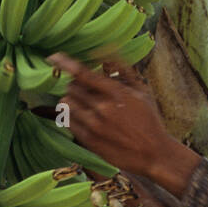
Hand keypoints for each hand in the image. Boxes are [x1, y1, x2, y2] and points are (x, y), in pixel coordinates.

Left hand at [48, 55, 201, 195]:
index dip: (65, 63)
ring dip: (71, 100)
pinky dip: (71, 116)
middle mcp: (103, 108)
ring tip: (83, 104)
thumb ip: (123, 69)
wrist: (154, 154)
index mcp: (116, 93)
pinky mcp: (89, 141)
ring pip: (66, 104)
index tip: (53, 57)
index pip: (83, 74)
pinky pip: (67, 121)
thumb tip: (105, 52)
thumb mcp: (142, 91)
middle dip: (76, 86)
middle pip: (71, 87)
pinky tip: (83, 117)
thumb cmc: (149, 120)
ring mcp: (94, 126)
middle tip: (86, 91)